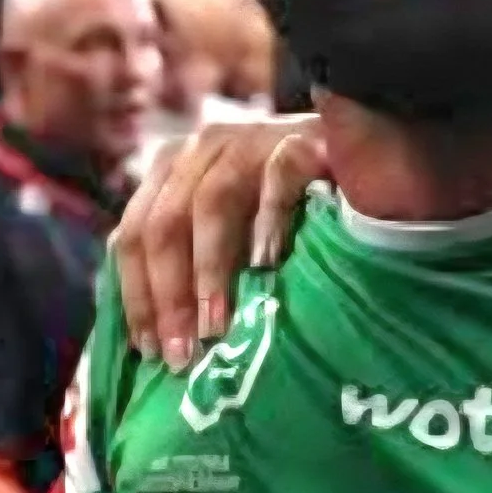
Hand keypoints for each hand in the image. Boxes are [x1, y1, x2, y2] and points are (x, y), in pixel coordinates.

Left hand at [114, 118, 327, 368]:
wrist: (359, 149)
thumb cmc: (285, 211)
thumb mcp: (225, 234)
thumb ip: (187, 264)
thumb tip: (158, 340)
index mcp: (170, 171)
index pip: (132, 235)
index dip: (137, 296)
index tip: (151, 351)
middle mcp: (200, 149)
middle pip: (164, 224)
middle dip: (168, 295)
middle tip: (184, 354)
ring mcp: (249, 139)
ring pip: (210, 203)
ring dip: (209, 271)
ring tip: (217, 326)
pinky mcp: (298, 139)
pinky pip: (276, 178)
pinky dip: (268, 223)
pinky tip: (266, 265)